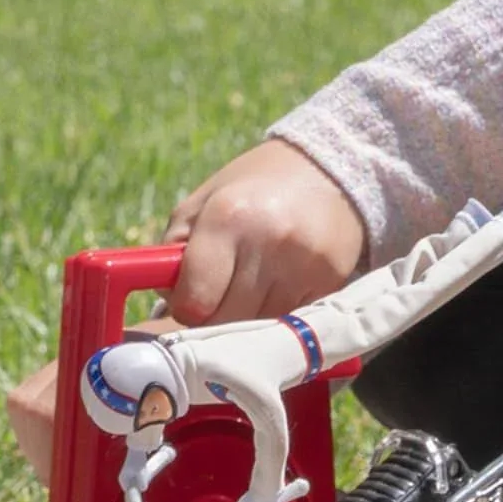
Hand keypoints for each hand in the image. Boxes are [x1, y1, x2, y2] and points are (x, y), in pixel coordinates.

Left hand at [162, 138, 365, 326]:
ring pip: (259, 329)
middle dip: (216, 315)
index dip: (186, 306)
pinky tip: (281, 285)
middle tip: (221, 292)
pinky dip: (280, 313)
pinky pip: (292, 321)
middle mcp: (269, 241)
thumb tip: (170, 305)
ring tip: (253, 283)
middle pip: (226, 321)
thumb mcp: (201, 204)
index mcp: (228, 218)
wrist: (325, 172)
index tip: (191, 295)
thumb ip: (172, 254)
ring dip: (249, 317)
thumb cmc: (251, 190)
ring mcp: (305, 264)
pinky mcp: (332, 280)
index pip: (194, 303)